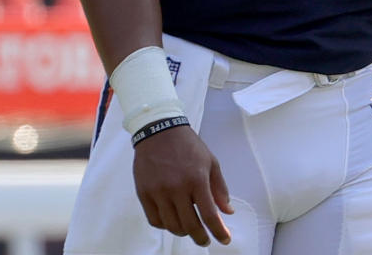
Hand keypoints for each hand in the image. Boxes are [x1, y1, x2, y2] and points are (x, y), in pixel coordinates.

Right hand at [133, 125, 232, 246]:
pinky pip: (155, 220)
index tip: (224, 240)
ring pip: (171, 226)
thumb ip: (219, 188)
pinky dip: (166, 225)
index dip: (218, 231)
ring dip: (183, 232)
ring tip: (190, 229)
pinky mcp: (144, 194)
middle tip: (206, 240)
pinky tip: (173, 221)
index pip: (209, 214)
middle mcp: (177, 188)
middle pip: (190, 225)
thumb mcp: (211, 162)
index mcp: (197, 179)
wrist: (159, 131)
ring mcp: (158, 192)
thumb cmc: (188, 146)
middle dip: (201, 238)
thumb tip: (228, 211)